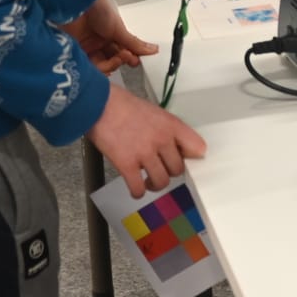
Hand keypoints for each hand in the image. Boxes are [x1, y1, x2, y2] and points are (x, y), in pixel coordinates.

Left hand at [57, 0, 156, 74]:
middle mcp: (99, 41)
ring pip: (101, 66)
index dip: (129, 58)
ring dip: (110, 66)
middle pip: (112, 60)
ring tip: (114, 59)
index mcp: (111, 34)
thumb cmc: (97, 8)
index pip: (122, 51)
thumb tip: (152, 49)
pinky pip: (88, 68)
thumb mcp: (119, 28)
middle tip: (126, 58)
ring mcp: (87, 47)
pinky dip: (96, 70)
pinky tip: (102, 67)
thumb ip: (134, 43)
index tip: (136, 61)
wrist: (76, 5)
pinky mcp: (76, 53)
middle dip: (120, 61)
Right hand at [89, 84, 206, 192]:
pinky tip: (135, 188)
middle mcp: (162, 140)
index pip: (198, 148)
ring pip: (161, 182)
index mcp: (171, 125)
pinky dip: (137, 192)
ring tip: (147, 181)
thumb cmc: (124, 105)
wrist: (98, 103)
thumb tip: (173, 148)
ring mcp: (145, 154)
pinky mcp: (127, 165)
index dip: (191, 156)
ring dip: (154, 184)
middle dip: (169, 172)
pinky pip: (138, 188)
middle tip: (159, 169)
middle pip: (178, 169)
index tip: (182, 158)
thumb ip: (166, 129)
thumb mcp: (154, 112)